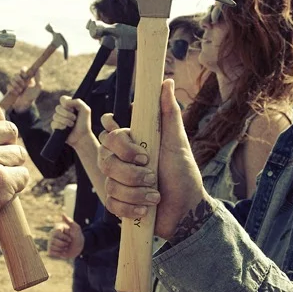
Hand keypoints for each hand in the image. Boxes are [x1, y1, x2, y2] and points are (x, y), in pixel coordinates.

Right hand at [10, 67, 42, 112]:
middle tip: (23, 86)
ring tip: (20, 91)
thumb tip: (40, 68)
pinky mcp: (10, 89)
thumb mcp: (37, 87)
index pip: (23, 69)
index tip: (25, 76)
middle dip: (19, 80)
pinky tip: (16, 94)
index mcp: (27, 77)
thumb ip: (38, 78)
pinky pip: (8, 86)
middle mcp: (20, 79)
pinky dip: (12, 90)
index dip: (23, 71)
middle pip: (16, 74)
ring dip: (16, 85)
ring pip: (12, 80)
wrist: (24, 105)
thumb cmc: (32, 96)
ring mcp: (14, 84)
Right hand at [48, 213, 83, 258]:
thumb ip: (69, 221)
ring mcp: (51, 242)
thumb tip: (62, 214)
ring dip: (61, 249)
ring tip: (65, 247)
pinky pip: (51, 252)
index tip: (70, 238)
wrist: (79, 248)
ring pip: (52, 246)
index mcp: (57, 228)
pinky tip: (62, 251)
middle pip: (53, 241)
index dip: (65, 237)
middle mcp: (52, 235)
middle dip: (63, 244)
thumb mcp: (76, 229)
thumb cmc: (78, 237)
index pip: (56, 233)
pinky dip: (58, 253)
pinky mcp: (51, 250)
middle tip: (68, 243)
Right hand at [51, 96, 91, 147]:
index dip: (66, 103)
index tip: (73, 109)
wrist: (82, 136)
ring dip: (65, 120)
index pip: (63, 99)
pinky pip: (53, 123)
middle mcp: (63, 111)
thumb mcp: (85, 110)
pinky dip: (61, 126)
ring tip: (72, 124)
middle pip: (58, 107)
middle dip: (67, 114)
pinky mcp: (55, 127)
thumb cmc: (84, 123)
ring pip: (55, 116)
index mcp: (69, 106)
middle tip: (74, 118)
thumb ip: (77, 101)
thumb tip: (65, 102)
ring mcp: (58, 119)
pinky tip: (66, 128)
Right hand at [97, 79, 206, 238]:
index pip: (109, 135)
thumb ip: (169, 113)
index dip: (122, 146)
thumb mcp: (177, 142)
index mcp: (132, 143)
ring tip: (155, 196)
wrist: (187, 210)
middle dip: (131, 172)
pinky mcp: (117, 203)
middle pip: (105, 159)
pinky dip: (130, 208)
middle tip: (153, 176)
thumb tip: (167, 81)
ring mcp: (117, 182)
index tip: (145, 155)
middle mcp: (120, 160)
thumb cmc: (183, 173)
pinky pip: (111, 203)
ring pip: (109, 183)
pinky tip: (144, 210)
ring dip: (136, 193)